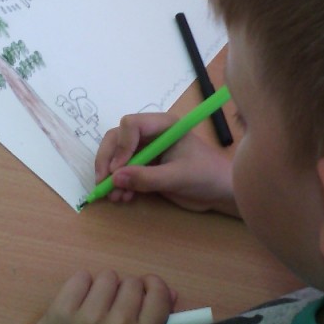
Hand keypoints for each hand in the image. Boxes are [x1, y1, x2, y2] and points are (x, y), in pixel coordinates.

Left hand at [17, 269, 174, 323]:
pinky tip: (76, 305)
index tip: (144, 289)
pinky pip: (81, 277)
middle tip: (112, 308)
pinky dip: (80, 287)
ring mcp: (89, 317)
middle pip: (132, 282)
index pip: (159, 294)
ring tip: (92, 307)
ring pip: (108, 277)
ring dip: (102, 288)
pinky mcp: (62, 310)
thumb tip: (170, 292)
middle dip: (125, 291)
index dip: (153, 286)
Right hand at [95, 111, 239, 216]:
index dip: (121, 146)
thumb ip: (147, 177)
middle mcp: (151, 134)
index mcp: (163, 126)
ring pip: (116, 157)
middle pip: (116, 139)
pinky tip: (124, 198)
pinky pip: (123, 172)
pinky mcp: (145, 168)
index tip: (118, 170)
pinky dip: (119, 185)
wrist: (220, 192)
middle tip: (104, 184)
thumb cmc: (207, 176)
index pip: (130, 125)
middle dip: (108, 162)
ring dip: (111, 177)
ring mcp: (147, 151)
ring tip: (116, 197)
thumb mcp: (178, 177)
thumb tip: (115, 178)